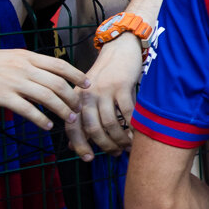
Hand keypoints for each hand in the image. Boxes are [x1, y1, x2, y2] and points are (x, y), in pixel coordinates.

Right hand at [0, 44, 86, 130]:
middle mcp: (22, 66)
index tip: (88, 84)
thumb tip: (45, 76)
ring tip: (69, 119)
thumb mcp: (7, 58)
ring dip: (62, 110)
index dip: (76, 75)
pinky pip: (27, 109)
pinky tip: (47, 126)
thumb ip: (27, 65)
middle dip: (73, 97)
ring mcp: (12, 81)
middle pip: (58, 83)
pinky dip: (41, 119)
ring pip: (47, 96)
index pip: (59, 64)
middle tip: (79, 109)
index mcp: (25, 56)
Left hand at [66, 36, 142, 160]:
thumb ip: (81, 117)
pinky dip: (133, 126)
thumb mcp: (90, 94)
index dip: (80, 145)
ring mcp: (104, 90)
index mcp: (76, 98)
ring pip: (110, 123)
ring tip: (128, 146)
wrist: (121, 48)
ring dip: (120, 139)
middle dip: (104, 145)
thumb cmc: (107, 74)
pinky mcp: (121, 85)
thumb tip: (72, 144)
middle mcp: (87, 95)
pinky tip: (137, 133)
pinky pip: (127, 113)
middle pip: (93, 128)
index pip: (73, 127)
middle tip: (115, 153)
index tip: (89, 159)